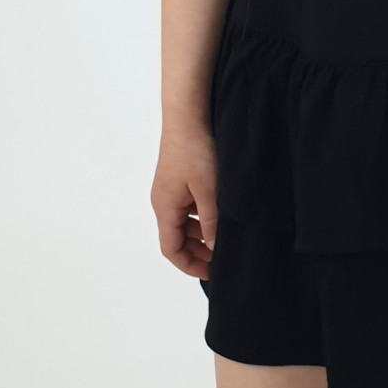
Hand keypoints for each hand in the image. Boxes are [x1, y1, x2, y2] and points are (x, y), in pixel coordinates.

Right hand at [151, 124, 218, 278]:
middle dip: (197, 250)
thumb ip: (211, 222)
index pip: (171, 249)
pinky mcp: (179, 175)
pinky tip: (219, 210)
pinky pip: (188, 204)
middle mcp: (163, 200)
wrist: (188, 114)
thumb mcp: (208, 190)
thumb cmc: (194, 150)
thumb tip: (214, 248)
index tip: (211, 273)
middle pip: (176, 236)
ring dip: (201, 231)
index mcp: (165, 208)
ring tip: (224, 235)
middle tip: (221, 257)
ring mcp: (170, 187)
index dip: (189, 264)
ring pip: (184, 220)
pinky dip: (201, 214)